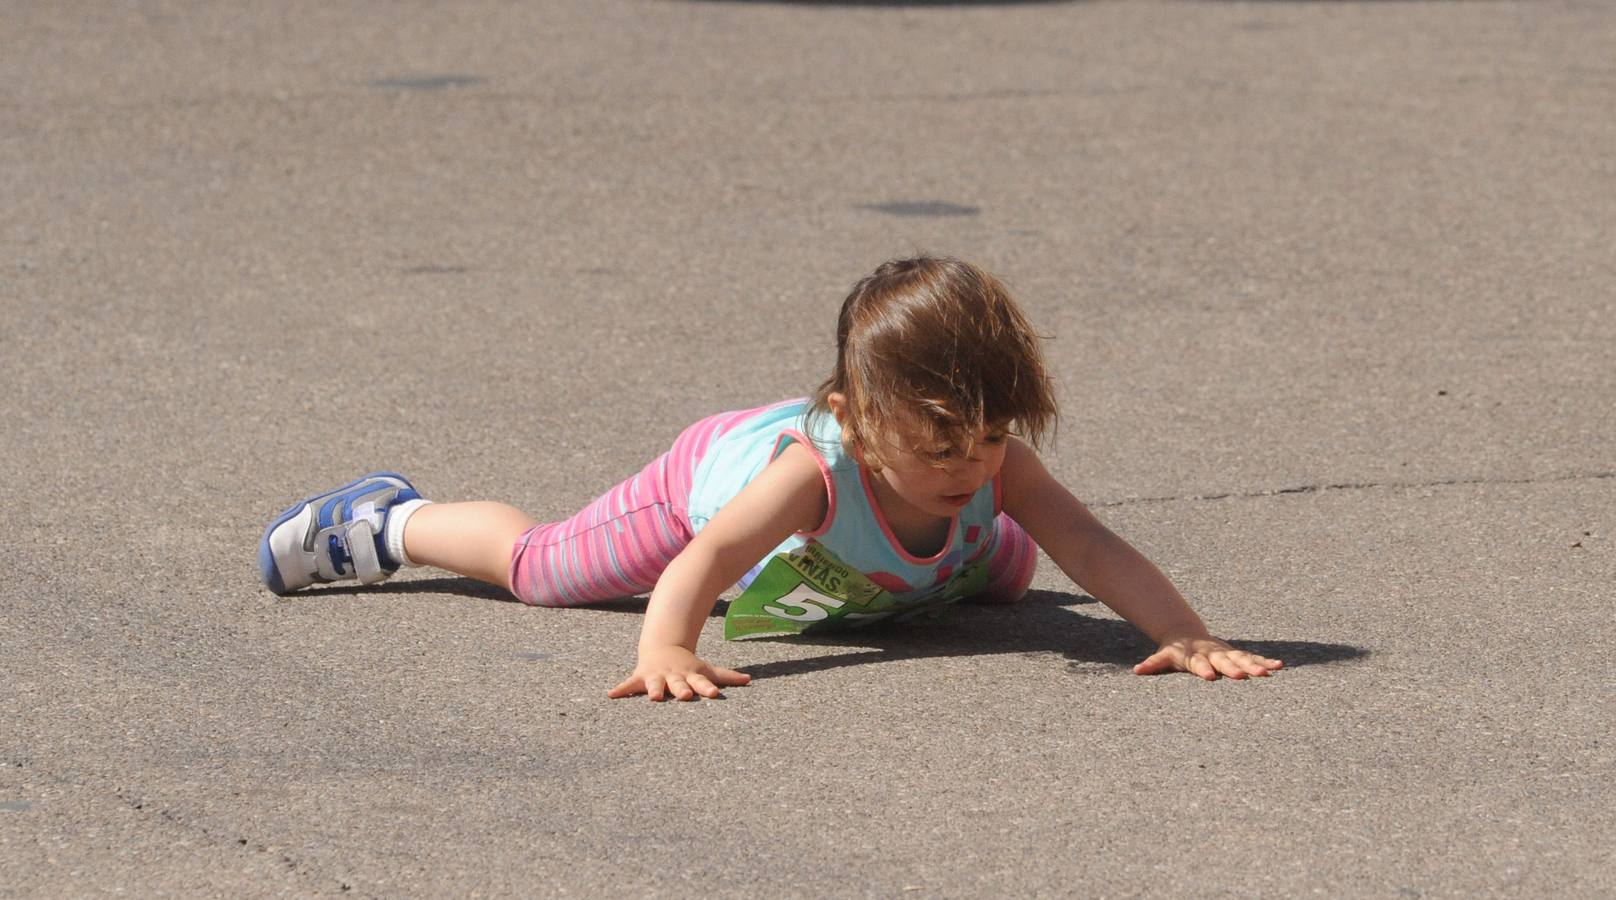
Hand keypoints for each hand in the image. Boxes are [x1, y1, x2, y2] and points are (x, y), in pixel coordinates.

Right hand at [607, 645, 751, 700]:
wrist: (662, 647)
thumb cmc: (687, 665)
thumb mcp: (706, 669)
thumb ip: (726, 676)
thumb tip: (749, 680)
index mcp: (690, 676)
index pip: (702, 682)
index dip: (707, 687)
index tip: (713, 694)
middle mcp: (674, 677)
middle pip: (679, 684)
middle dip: (681, 690)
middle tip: (686, 696)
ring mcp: (656, 677)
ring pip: (655, 684)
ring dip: (654, 690)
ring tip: (653, 697)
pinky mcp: (640, 677)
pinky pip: (629, 685)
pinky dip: (620, 689)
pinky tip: (611, 695)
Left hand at [1133, 635, 1282, 680]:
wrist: (1186, 632)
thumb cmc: (1175, 650)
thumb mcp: (1164, 655)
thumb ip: (1153, 663)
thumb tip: (1137, 671)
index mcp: (1195, 655)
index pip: (1198, 663)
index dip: (1203, 670)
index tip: (1210, 677)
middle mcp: (1213, 653)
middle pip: (1224, 661)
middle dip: (1234, 668)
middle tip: (1244, 677)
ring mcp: (1226, 652)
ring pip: (1242, 659)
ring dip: (1255, 665)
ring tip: (1268, 673)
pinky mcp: (1236, 654)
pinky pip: (1253, 658)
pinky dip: (1265, 662)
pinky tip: (1279, 666)